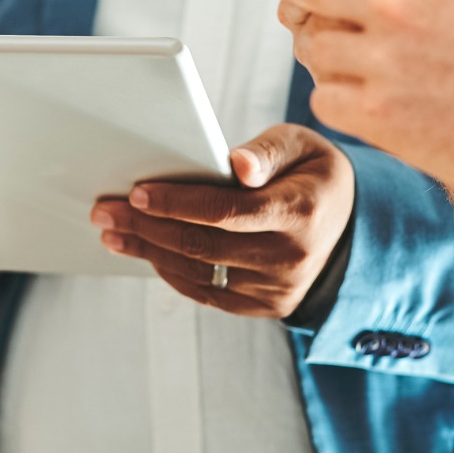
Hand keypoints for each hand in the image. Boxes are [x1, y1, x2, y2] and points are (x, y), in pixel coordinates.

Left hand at [91, 124, 354, 317]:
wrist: (349, 227)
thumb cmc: (311, 174)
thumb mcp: (302, 146)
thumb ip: (267, 150)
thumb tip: (238, 164)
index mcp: (301, 211)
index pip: (227, 212)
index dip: (177, 203)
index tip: (137, 192)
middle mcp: (291, 257)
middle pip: (202, 245)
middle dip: (146, 227)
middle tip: (104, 210)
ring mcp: (278, 288)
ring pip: (198, 272)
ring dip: (148, 251)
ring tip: (112, 230)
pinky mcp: (267, 306)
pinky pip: (207, 293)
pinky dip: (170, 272)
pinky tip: (144, 251)